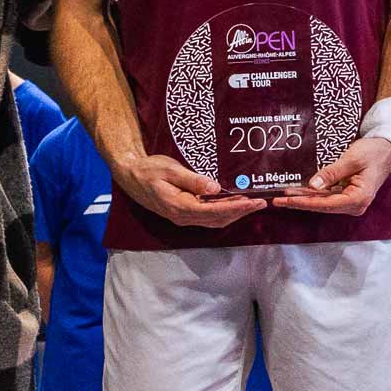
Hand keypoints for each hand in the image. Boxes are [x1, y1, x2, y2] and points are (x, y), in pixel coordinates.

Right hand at [114, 153, 268, 228]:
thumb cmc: (148, 169)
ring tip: (251, 204)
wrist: (130, 175)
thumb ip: (192, 180)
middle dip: (241, 212)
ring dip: (233, 214)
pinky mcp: (182, 213)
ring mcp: (181, 217)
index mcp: (179, 206)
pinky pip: (207, 217)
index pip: (214, 211)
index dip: (236, 208)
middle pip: (217, 219)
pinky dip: (223, 212)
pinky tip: (233, 204)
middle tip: (260, 203)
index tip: (253, 202)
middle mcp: (181, 217)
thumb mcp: (170, 170)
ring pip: (214, 220)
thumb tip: (216, 188)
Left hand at [273, 136, 390, 215]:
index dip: (304, 202)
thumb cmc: (373, 153)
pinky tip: (298, 192)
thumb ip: (332, 173)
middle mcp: (355, 205)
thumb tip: (313, 185)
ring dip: (304, 199)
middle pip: (322, 206)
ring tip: (283, 196)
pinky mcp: (347, 196)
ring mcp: (351, 202)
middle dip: (299, 202)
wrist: (387, 150)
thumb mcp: (352, 159)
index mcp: (359, 198)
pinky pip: (327, 197)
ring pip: (322, 203)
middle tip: (277, 200)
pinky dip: (312, 195)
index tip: (286, 200)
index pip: (325, 204)